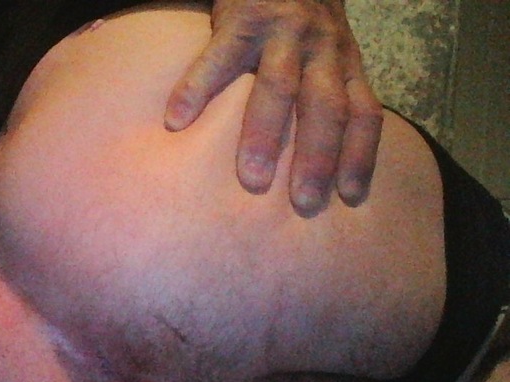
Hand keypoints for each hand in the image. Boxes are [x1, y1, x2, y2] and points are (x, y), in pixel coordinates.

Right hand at [164, 0, 382, 215]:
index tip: (349, 197)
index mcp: (343, 61)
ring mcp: (282, 33)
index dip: (360, 155)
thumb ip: (330, 86)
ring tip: (251, 178)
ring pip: (279, 86)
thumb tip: (326, 154)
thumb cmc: (299, 15)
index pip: (363, 112)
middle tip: (305, 202)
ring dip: (265, 135)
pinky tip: (177, 120)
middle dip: (317, 157)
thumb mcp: (329, 47)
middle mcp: (321, 48)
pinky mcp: (241, 18)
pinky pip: (219, 58)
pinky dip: (197, 89)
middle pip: (325, 106)